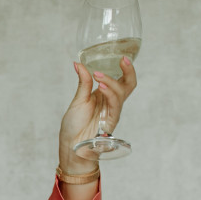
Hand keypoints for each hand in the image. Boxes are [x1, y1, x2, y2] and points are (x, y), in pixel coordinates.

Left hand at [58, 57, 137, 171]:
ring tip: (98, 76)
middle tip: (123, 60)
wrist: (71, 144)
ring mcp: (112, 110)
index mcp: (105, 94)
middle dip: (129, 71)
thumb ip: (83, 82)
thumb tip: (78, 63)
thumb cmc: (74, 124)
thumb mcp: (78, 99)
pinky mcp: (111, 120)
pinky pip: (114, 104)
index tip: (122, 55)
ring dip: (111, 81)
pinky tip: (102, 87)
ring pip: (121, 92)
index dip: (125, 68)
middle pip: (129, 84)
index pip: (121, 78)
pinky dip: (109, 93)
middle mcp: (111, 101)